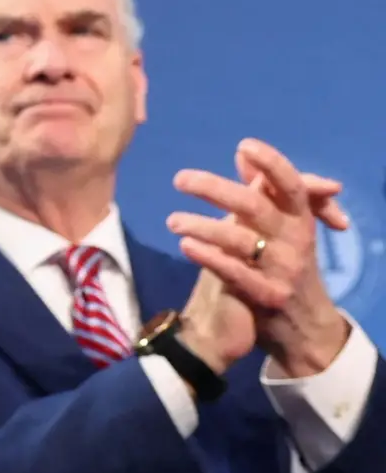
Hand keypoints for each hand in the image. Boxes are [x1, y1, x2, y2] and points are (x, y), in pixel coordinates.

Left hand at [168, 139, 352, 377]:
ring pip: (240, 240)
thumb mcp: (279, 228)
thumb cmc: (282, 265)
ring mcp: (284, 269)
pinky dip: (209, 256)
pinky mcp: (269, 296)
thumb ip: (261, 192)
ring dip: (202, 225)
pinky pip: (236, 272)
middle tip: (180, 179)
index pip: (291, 184)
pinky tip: (185, 245)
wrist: (300, 326)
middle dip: (216, 189)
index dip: (272, 163)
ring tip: (172, 220)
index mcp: (299, 219)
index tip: (244, 146)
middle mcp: (296, 240)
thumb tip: (242, 156)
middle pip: (255, 205)